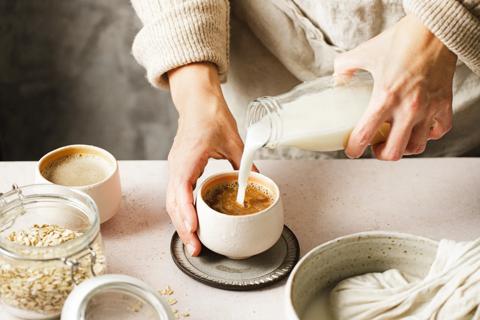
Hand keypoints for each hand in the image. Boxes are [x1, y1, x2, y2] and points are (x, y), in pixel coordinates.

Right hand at [167, 63, 244, 255]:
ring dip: (181, 223)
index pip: (181, 190)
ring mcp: (176, 168)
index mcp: (188, 158)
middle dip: (183, 228)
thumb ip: (244, 162)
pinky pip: (176, 196)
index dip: (186, 212)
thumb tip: (256, 182)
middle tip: (196, 248)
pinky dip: (182, 212)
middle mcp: (177, 166)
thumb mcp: (232, 139)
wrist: (197, 101)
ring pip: (172, 202)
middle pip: (173, 203)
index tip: (194, 228)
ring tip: (194, 242)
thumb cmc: (211, 115)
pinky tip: (193, 223)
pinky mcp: (179, 169)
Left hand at [334, 14, 456, 159]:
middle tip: (374, 146)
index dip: (354, 149)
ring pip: (416, 147)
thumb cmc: (400, 40)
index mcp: (385, 97)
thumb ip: (345, 67)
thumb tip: (337, 80)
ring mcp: (428, 109)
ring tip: (395, 139)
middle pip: (393, 152)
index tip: (351, 150)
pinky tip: (418, 128)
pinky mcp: (445, 105)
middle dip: (379, 154)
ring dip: (403, 147)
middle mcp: (408, 108)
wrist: (434, 30)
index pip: (365, 135)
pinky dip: (428, 135)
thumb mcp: (364, 53)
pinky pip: (439, 132)